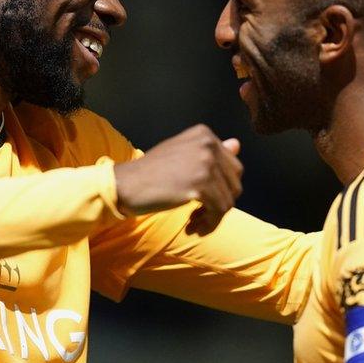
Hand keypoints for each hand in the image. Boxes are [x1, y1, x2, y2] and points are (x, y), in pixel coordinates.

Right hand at [114, 124, 242, 234]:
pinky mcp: (200, 184)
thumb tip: (237, 145)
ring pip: (228, 201)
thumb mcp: (182, 155)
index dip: (222, 189)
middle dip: (220, 204)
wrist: (126, 184)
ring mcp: (205, 163)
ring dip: (213, 218)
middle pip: (234, 184)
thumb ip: (210, 152)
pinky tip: (193, 228)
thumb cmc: (151, 172)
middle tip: (199, 216)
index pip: (232, 166)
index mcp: (204, 134)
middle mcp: (207, 144)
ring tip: (194, 224)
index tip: (204, 201)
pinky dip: (209, 224)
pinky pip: (219, 211)